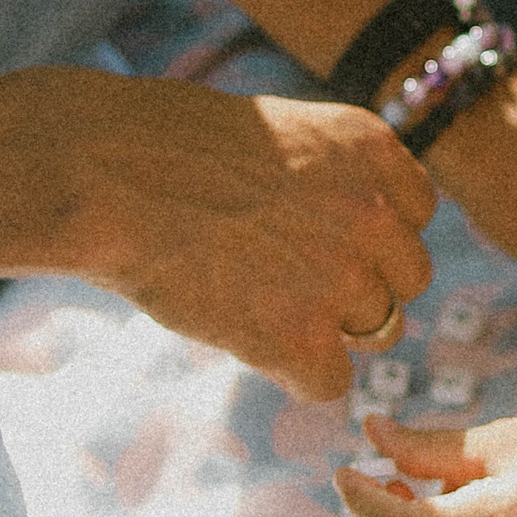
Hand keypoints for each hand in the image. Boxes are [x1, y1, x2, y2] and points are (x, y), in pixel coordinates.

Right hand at [58, 75, 434, 398]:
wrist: (102, 172)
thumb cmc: (163, 148)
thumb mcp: (276, 134)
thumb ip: (334, 182)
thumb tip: (359, 249)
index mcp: (370, 149)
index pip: (414, 214)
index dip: (366, 233)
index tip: (312, 231)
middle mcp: (373, 212)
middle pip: (406, 280)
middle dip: (357, 286)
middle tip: (282, 277)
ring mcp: (342, 278)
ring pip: (375, 332)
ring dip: (322, 326)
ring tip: (250, 297)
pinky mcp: (301, 338)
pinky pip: (330, 382)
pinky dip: (291, 370)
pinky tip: (244, 336)